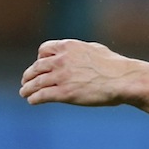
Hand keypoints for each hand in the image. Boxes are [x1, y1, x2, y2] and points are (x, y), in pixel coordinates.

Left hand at [19, 39, 147, 106]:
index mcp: (69, 47)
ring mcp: (61, 76)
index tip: (40, 66)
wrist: (123, 79)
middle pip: (36, 67)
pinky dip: (34, 98)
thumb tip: (80, 53)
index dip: (40, 59)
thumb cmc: (115, 66)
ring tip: (25, 93)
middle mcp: (61, 60)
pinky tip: (33, 101)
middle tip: (26, 81)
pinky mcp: (63, 93)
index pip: (44, 50)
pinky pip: (41, 95)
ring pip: (35, 82)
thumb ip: (82, 51)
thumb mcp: (96, 50)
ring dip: (27, 88)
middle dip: (29, 75)